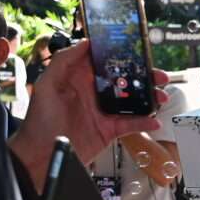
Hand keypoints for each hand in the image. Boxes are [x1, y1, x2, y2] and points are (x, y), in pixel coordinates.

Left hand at [10, 43, 164, 189]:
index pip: (102, 62)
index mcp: (78, 79)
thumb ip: (62, 62)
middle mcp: (93, 93)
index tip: (136, 50)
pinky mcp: (109, 130)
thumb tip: (83, 43)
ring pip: (131, 100)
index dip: (119, 55)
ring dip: (148, 97)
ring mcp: (103, 111)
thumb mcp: (46, 86)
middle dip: (142, 76)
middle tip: (156, 74)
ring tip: (161, 96)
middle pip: (123, 80)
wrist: (41, 156)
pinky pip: (131, 124)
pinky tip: (153, 121)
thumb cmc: (38, 122)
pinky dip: (144, 122)